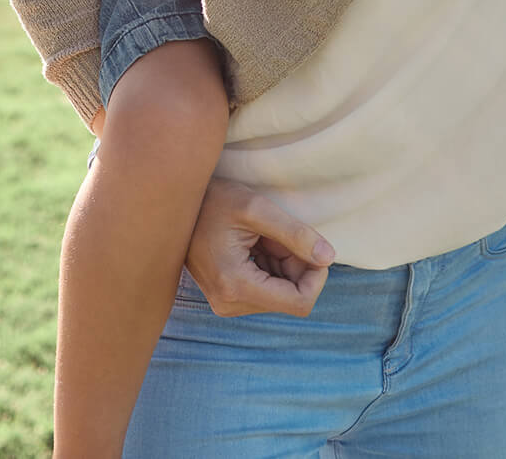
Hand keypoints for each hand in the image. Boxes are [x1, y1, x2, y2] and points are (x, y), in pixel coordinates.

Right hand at [185, 177, 334, 317]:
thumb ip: (295, 234)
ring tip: (262, 238)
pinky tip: (254, 246)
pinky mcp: (225, 298)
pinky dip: (270, 268)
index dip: (316, 277)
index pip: (299, 303)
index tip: (311, 247)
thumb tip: (329, 258)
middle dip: (296, 267)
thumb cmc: (212, 200)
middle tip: (279, 235)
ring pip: (280, 295)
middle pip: (290, 299)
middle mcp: (229, 303)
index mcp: (236, 285)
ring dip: (282, 265)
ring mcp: (225, 303)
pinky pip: (265, 292)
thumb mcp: (256, 208)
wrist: (176, 205)